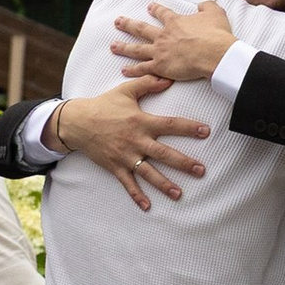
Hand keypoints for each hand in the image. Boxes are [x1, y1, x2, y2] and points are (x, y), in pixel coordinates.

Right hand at [51, 88, 211, 211]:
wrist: (77, 122)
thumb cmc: (103, 105)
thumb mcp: (125, 91)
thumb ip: (147, 83)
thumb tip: (167, 78)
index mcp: (141, 122)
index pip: (170, 125)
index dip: (189, 128)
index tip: (206, 132)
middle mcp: (136, 141)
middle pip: (164, 154)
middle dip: (183, 163)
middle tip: (201, 171)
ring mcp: (125, 156)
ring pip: (148, 173)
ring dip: (164, 184)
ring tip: (179, 194)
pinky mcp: (115, 167)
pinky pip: (128, 184)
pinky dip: (137, 196)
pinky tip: (147, 206)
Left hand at [110, 0, 234, 88]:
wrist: (214, 53)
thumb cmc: (216, 35)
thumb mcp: (215, 13)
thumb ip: (207, 6)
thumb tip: (203, 4)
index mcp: (175, 22)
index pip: (163, 14)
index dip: (156, 9)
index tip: (150, 7)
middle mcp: (164, 36)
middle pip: (142, 29)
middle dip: (129, 25)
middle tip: (118, 22)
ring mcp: (160, 51)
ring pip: (137, 48)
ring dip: (124, 47)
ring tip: (113, 45)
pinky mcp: (160, 66)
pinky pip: (143, 68)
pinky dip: (133, 70)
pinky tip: (124, 70)